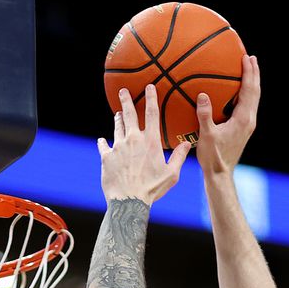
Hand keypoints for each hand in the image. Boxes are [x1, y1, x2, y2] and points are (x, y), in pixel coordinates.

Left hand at [99, 84, 190, 203]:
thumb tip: (187, 144)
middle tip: (123, 91)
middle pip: (129, 114)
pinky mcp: (106, 157)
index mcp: (150, 142)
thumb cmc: (152, 189)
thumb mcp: (171, 174)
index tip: (149, 86)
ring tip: (116, 114)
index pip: (152, 113)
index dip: (151, 98)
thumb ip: (179, 157)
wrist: (129, 201)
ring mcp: (118, 147)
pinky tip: (101, 140)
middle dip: (126, 100)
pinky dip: (102, 142)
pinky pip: (103, 146)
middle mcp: (133, 140)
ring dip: (117, 119)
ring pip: (116, 127)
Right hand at [196, 55, 259, 174]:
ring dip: (251, 82)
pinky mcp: (243, 129)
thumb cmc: (213, 157)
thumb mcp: (207, 135)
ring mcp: (247, 125)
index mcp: (243, 119)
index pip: (249, 90)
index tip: (247, 57)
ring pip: (253, 99)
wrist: (221, 174)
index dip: (249, 72)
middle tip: (250, 57)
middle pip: (255, 92)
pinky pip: (246, 106)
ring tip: (248, 69)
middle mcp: (249, 120)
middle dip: (254, 73)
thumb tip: (202, 95)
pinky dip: (244, 94)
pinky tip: (237, 91)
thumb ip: (204, 115)